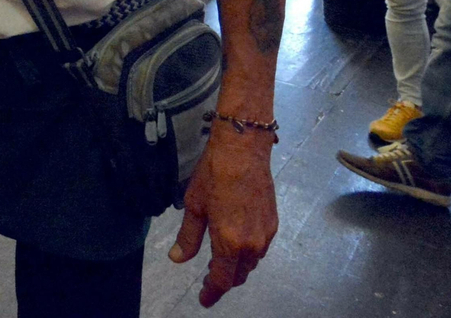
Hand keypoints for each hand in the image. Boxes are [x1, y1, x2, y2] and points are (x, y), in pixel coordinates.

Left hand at [169, 131, 277, 307]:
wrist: (243, 150)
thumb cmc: (214, 174)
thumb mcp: (194, 206)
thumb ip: (188, 237)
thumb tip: (177, 258)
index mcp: (230, 243)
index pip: (221, 279)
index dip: (211, 292)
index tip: (204, 299)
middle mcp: (251, 244)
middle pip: (239, 275)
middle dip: (224, 281)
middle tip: (208, 280)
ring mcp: (266, 234)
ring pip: (251, 263)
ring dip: (237, 268)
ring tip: (221, 263)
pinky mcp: (273, 223)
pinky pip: (260, 249)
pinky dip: (248, 254)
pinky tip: (236, 244)